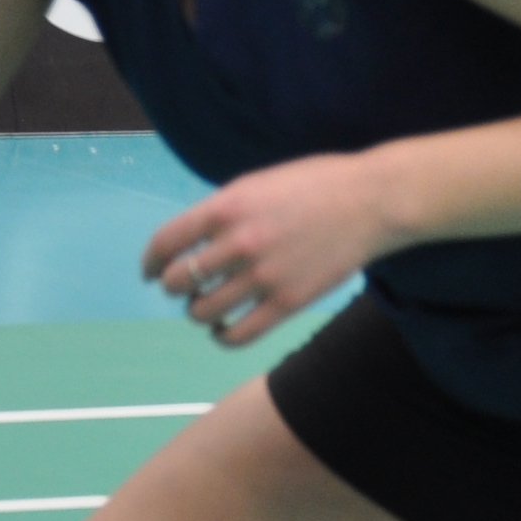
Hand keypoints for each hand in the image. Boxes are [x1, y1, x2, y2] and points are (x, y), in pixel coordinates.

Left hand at [143, 153, 402, 345]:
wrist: (372, 200)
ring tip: (207, 306)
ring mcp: (262, 276)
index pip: (165, 242)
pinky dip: (221, 337)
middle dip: (173, 286)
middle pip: (177, 280)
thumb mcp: (258, 183)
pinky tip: (224, 330)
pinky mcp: (287, 302)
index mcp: (226, 207)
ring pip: (202, 311)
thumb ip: (224, 210)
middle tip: (184, 286)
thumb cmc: (317, 184)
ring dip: (197, 311)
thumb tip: (194, 239)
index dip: (149, 262)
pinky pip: (238, 334)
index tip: (148, 272)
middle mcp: (238, 243)